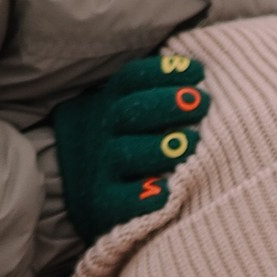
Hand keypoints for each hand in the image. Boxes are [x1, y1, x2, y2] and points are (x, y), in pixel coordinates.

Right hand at [51, 44, 209, 245]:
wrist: (74, 188)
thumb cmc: (123, 142)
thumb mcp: (127, 109)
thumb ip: (156, 93)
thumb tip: (201, 72)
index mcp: (109, 102)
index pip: (132, 78)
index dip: (163, 71)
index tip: (197, 71)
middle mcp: (101, 132)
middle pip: (130, 111)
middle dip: (167, 104)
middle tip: (201, 103)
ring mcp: (99, 168)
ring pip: (124, 154)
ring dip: (160, 148)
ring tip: (192, 145)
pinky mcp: (100, 205)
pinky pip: (119, 202)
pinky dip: (143, 197)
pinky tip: (167, 192)